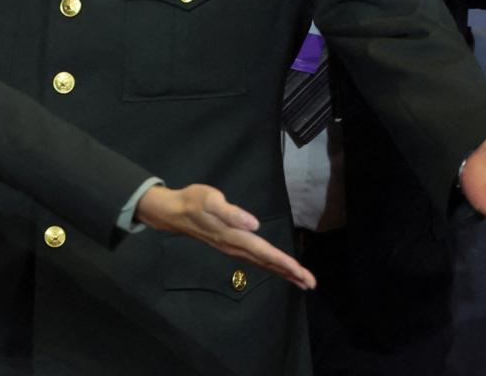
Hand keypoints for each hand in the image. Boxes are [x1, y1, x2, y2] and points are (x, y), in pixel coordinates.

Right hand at [135, 182, 316, 289]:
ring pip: (262, 263)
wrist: (174, 211)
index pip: (264, 252)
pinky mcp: (231, 245)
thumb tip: (254, 224)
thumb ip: (232, 213)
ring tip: (301, 280)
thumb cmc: (194, 201)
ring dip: (282, 272)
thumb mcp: (211, 201)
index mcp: (234, 236)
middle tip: (311, 284)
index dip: (284, 262)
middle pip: (267, 262)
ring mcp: (232, 248)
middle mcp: (235, 247)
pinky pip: (255, 259)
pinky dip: (270, 265)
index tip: (302, 273)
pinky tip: (278, 268)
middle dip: (289, 273)